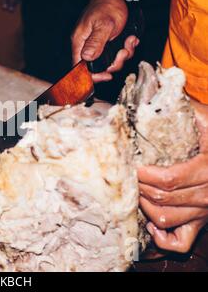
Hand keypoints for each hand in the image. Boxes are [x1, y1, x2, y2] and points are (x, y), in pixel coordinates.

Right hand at [71, 0, 138, 81]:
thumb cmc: (107, 6)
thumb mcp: (104, 25)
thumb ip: (95, 42)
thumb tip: (86, 58)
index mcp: (80, 42)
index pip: (79, 68)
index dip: (93, 76)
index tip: (107, 75)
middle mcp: (85, 46)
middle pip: (97, 67)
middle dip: (114, 63)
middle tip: (123, 53)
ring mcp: (95, 45)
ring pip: (108, 61)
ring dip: (122, 55)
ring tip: (129, 42)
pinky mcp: (104, 43)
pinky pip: (114, 54)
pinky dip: (125, 49)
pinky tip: (130, 40)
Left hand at [138, 99, 207, 252]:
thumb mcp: (207, 117)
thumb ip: (182, 106)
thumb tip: (155, 84)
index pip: (168, 180)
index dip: (143, 175)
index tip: (128, 164)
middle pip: (162, 198)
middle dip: (138, 186)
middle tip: (124, 175)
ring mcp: (205, 211)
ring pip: (166, 218)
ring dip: (144, 205)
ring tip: (135, 190)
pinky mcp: (202, 222)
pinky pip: (180, 241)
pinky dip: (162, 236)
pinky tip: (151, 221)